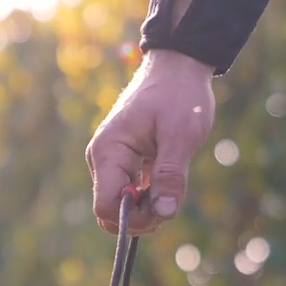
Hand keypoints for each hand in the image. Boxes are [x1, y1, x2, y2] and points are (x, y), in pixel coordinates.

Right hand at [87, 49, 215, 233]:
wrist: (179, 66)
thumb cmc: (179, 95)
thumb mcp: (181, 135)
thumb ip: (171, 175)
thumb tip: (164, 214)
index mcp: (109, 152)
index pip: (105, 206)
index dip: (132, 219)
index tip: (162, 210)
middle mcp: (103, 159)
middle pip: (111, 211)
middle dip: (141, 217)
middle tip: (171, 202)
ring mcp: (113, 161)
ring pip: (122, 205)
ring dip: (148, 207)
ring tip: (173, 187)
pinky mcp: (126, 162)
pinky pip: (132, 193)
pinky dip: (150, 196)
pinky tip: (169, 181)